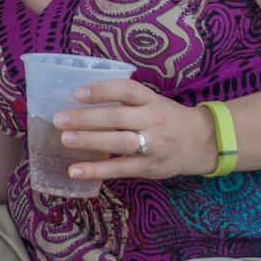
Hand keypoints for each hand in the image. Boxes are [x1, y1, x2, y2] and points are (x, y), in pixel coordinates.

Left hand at [50, 79, 218, 182]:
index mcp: (152, 101)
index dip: (102, 90)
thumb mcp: (153, 102)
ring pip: (118, 143)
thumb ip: (125, 101)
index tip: (77, 93)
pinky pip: (120, 169)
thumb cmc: (167, 118)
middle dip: (86, 118)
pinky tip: (75, 170)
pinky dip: (96, 170)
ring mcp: (153, 146)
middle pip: (117, 117)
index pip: (127, 90)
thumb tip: (80, 99)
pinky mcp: (149, 167)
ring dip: (89, 141)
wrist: (201, 142)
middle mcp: (153, 121)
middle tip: (59, 119)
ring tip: (65, 139)